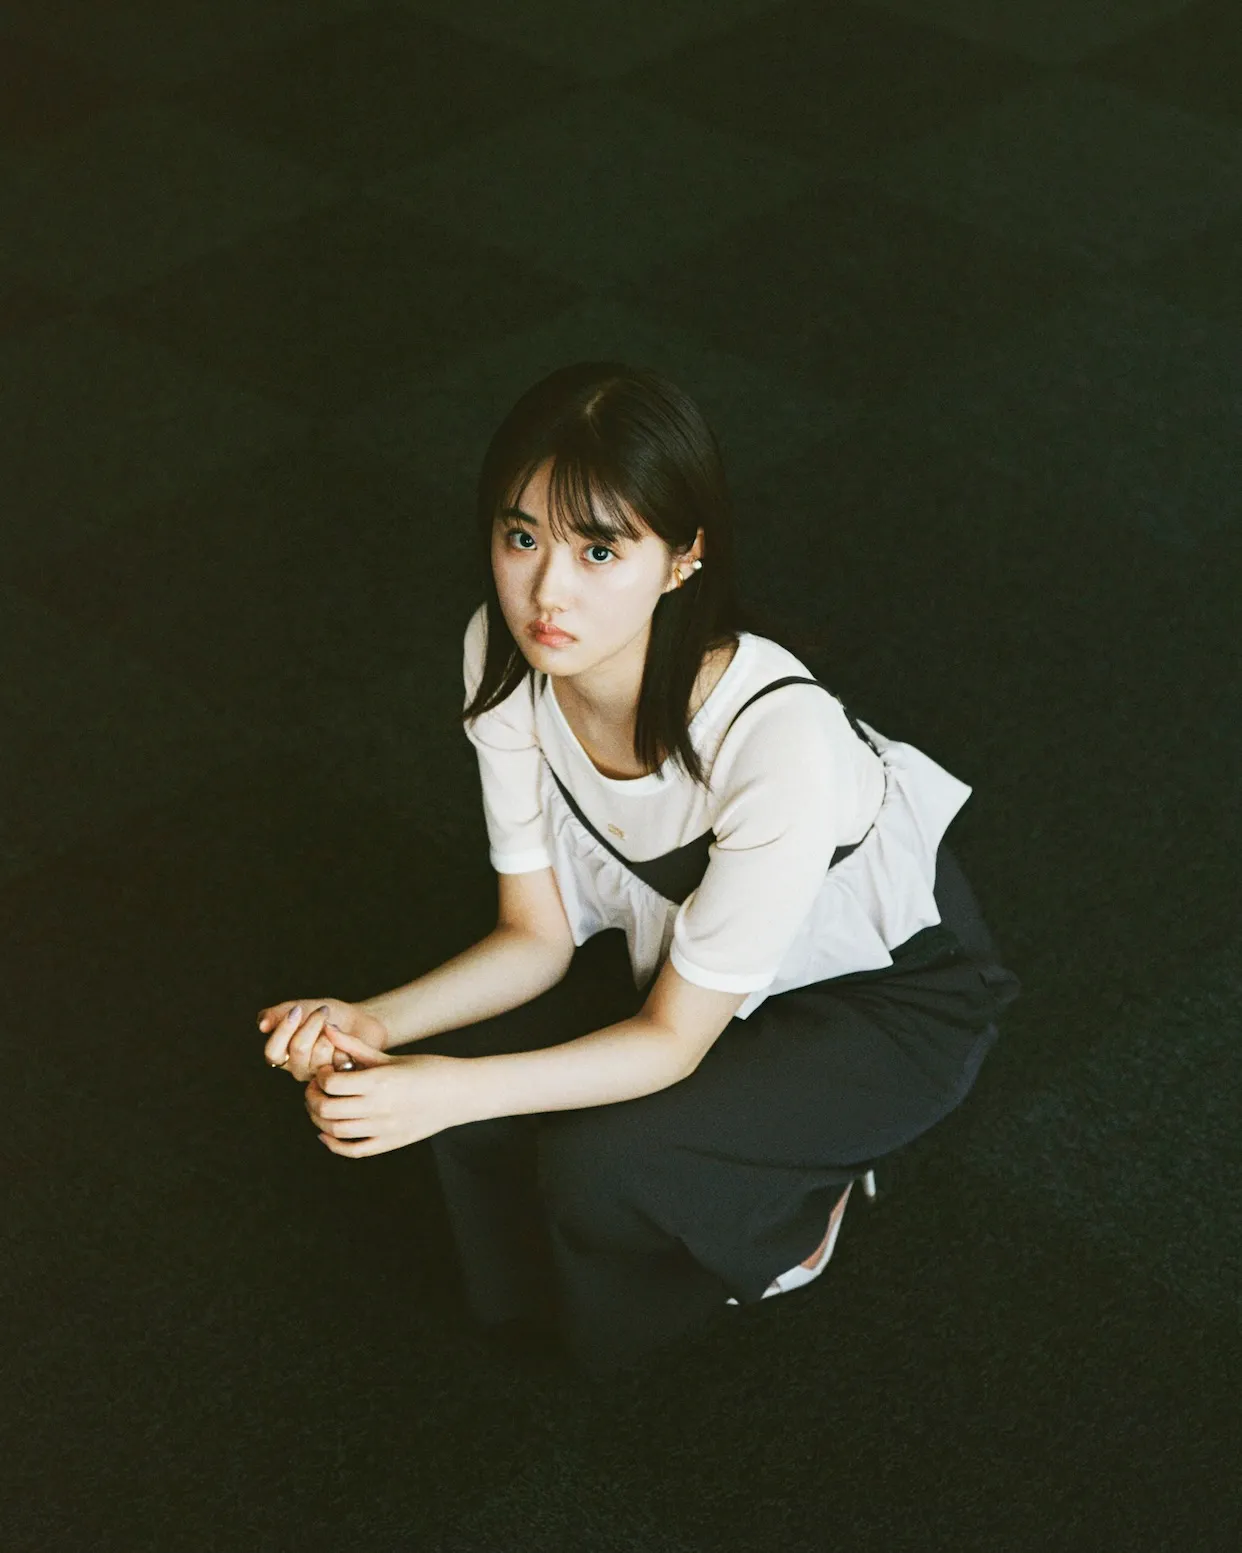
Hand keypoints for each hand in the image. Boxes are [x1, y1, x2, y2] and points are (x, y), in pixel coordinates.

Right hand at [258, 997, 389, 1082]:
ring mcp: (318, 1076)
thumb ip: (278, 1014)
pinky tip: (346, 1041)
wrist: (360, 1019)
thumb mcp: (301, 1007)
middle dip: (313, 1024)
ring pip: (320, 1052)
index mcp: (283, 1055)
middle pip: (298, 1049)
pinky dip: (345, 1042)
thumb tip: (261, 1025)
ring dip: (331, 1031)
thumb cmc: (327, 1014)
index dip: (283, 1030)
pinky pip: (339, 1058)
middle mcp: (297, 1069)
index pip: (272, 1052)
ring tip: (335, 1027)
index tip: (296, 1009)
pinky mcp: (339, 1077)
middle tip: (323, 1011)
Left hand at [305, 1024, 472, 1157]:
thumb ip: (355, 1046)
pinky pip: (353, 1150)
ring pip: (335, 1131)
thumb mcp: (391, 1056)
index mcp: (380, 1081)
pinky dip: (333, 1144)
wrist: (461, 1093)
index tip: (324, 1071)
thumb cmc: (429, 1068)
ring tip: (321, 1106)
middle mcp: (380, 1107)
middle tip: (315, 1089)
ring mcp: (384, 1129)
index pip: (332, 1083)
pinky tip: (327, 1134)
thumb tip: (328, 1028)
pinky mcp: (390, 1143)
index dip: (320, 1077)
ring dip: (318, 1120)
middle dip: (312, 1098)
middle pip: (327, 1109)